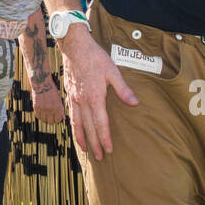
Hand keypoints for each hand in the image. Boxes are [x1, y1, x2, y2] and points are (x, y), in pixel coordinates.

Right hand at [30, 76, 64, 123]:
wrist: (42, 82)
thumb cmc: (52, 89)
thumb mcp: (58, 98)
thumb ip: (60, 108)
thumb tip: (63, 118)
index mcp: (58, 107)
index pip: (58, 120)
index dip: (58, 120)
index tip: (57, 118)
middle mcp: (51, 109)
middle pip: (51, 122)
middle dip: (52, 121)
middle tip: (51, 118)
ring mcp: (43, 108)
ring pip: (44, 120)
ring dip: (46, 119)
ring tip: (46, 116)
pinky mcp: (36, 107)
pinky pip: (38, 116)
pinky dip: (40, 116)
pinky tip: (41, 113)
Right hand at [59, 25, 136, 159]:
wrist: (74, 46)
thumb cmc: (95, 57)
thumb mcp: (112, 70)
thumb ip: (122, 89)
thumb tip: (134, 103)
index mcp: (94, 97)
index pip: (100, 123)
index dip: (105, 138)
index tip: (109, 150)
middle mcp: (82, 101)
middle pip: (88, 127)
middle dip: (94, 144)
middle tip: (99, 158)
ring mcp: (74, 98)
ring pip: (77, 123)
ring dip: (82, 138)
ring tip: (85, 150)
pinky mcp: (69, 94)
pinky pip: (71, 115)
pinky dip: (74, 126)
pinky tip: (76, 130)